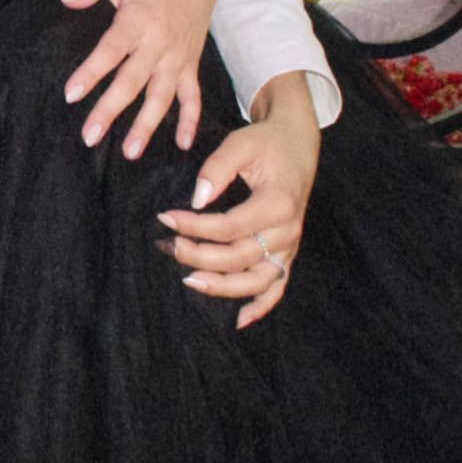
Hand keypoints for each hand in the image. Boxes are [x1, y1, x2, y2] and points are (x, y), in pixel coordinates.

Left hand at [60, 0, 214, 156]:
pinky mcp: (190, 66)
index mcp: (139, 20)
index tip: (71, 95)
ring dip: (147, 125)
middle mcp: (159, 43)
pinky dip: (191, 120)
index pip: (112, 49)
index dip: (92, 72)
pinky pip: (193, 97)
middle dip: (111, 110)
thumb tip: (66, 1)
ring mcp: (177, 58)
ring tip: (130, 153)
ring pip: (162, 96)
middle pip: (133, 81)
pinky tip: (183, 145)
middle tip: (90, 136)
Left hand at [157, 73, 319, 327]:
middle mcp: (287, 230)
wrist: (297, 142)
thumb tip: (196, 199)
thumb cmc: (266, 142)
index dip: (194, 226)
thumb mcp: (241, 143)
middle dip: (198, 255)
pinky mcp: (287, 251)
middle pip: (238, 257)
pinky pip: (278, 286)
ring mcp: (289, 245)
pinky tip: (239, 320)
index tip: (164, 218)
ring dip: (222, 285)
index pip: (229, 227)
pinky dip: (261, 306)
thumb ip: (217, 168)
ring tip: (188, 281)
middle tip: (166, 245)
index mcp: (278, 204)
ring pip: (257, 279)